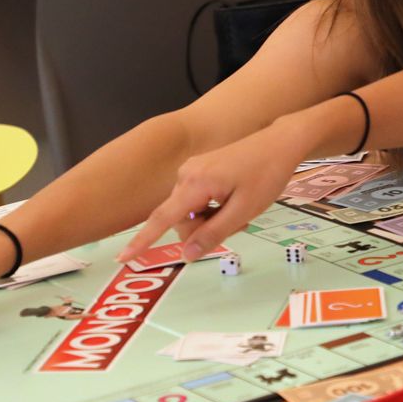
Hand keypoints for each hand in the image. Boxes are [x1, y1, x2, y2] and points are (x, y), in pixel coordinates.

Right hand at [118, 124, 306, 264]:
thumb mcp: (244, 211)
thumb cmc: (266, 175)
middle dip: (204, 229)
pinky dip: (212, 209)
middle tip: (237, 222)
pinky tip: (233, 200)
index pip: (162, 219)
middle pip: (180, 220)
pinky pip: (196, 201)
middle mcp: (186, 175)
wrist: (279, 143)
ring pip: (189, 213)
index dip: (142, 241)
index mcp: (195, 183)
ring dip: (211, 219)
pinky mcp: (198, 170)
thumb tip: (186, 255)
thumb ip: (214, 234)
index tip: (123, 258)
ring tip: (239, 208)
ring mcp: (191, 171)